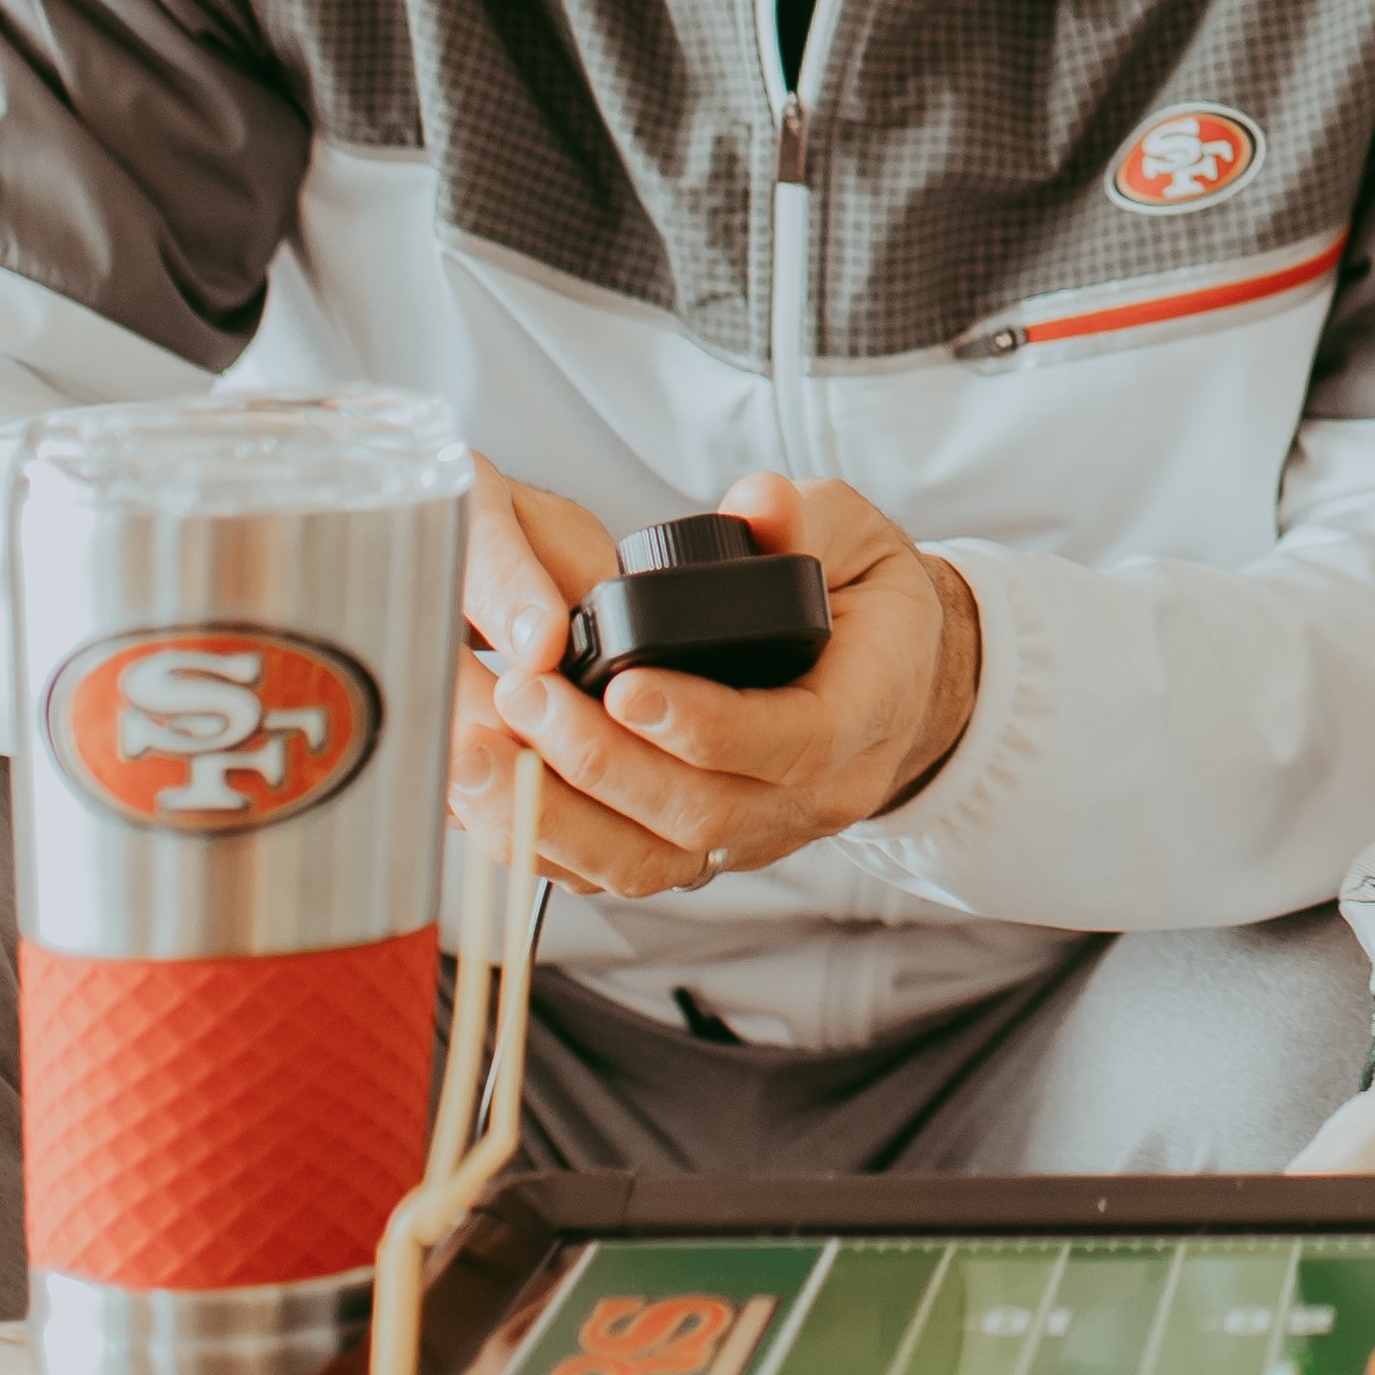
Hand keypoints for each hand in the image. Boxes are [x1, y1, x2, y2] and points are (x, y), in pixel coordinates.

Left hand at [455, 469, 981, 898]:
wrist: (892, 681)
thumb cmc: (867, 606)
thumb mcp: (855, 539)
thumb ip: (805, 519)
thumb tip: (760, 503)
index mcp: (863, 715)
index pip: (791, 743)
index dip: (705, 725)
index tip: (623, 686)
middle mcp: (816, 795)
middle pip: (705, 814)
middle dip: (601, 762)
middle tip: (524, 693)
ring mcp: (759, 834)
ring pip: (654, 862)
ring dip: (558, 817)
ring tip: (481, 753)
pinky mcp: (705, 850)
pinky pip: (621, 872)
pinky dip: (549, 845)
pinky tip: (490, 795)